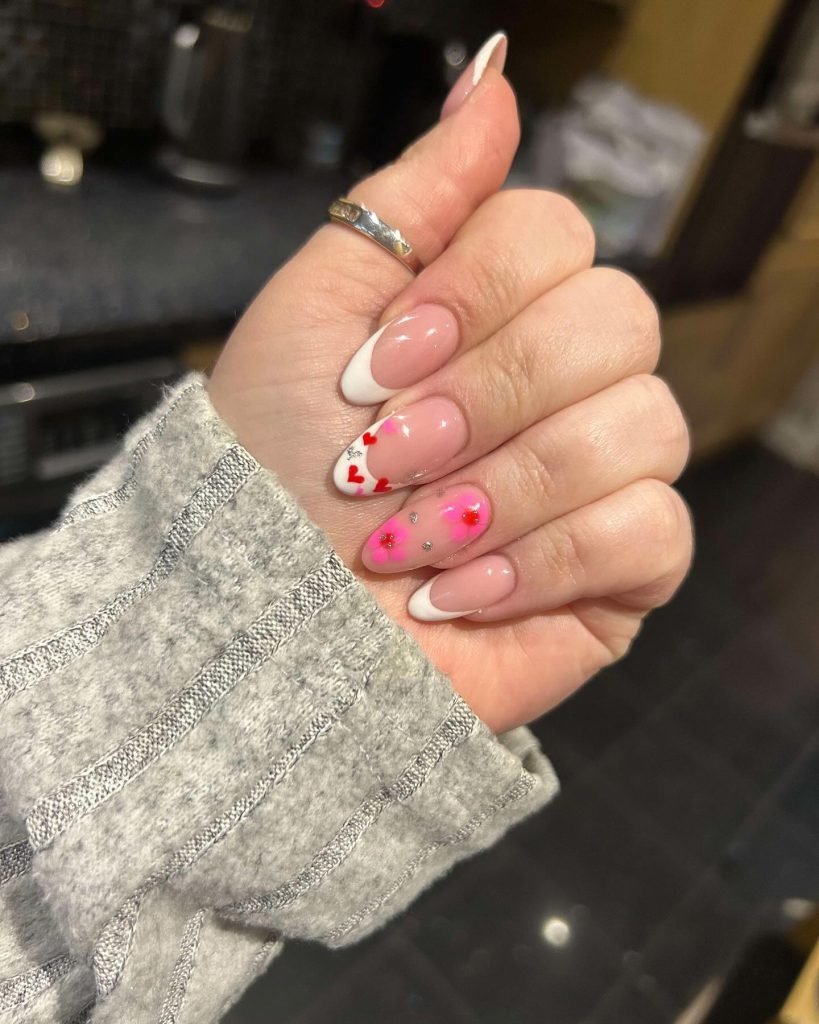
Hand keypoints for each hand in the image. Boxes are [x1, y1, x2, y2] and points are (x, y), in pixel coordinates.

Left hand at [208, 35, 691, 733]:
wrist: (261, 614)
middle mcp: (568, 381)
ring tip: (407, 537)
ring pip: (644, 426)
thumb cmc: (274, 462)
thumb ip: (413, 194)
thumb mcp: (318, 306)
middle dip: (486, 395)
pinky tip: (455, 588)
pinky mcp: (625, 568)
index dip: (473, 294)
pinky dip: (540, 560)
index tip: (373, 366)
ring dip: (503, 486)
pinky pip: (651, 532)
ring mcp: (606, 474)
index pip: (559, 236)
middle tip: (386, 457)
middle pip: (617, 320)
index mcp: (501, 309)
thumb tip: (493, 75)